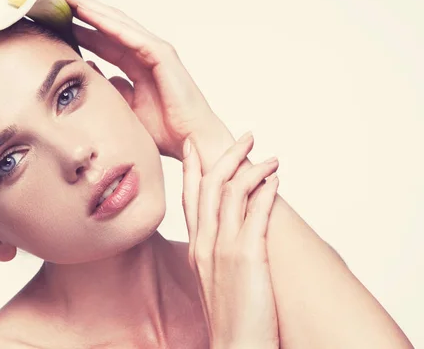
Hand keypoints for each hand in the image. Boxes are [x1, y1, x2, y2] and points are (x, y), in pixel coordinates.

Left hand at [56, 0, 216, 159]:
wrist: (191, 142)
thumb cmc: (166, 130)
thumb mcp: (125, 108)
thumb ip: (110, 89)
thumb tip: (90, 71)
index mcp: (137, 65)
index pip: (104, 40)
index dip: (81, 28)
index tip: (56, 19)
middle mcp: (146, 53)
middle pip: (109, 25)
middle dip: (83, 9)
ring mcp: (156, 52)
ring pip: (119, 24)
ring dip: (93, 9)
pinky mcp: (163, 56)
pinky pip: (133, 37)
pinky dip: (112, 25)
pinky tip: (91, 15)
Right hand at [182, 132, 279, 347]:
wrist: (235, 347)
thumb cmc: (230, 318)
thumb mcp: (214, 279)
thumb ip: (217, 252)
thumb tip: (232, 231)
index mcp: (195, 248)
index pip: (189, 197)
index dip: (191, 167)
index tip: (194, 145)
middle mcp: (204, 243)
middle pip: (208, 186)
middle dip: (226, 156)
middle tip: (245, 138)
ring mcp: (223, 249)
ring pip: (231, 193)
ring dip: (253, 169)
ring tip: (271, 157)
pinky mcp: (246, 256)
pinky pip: (256, 212)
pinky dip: (266, 191)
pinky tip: (276, 180)